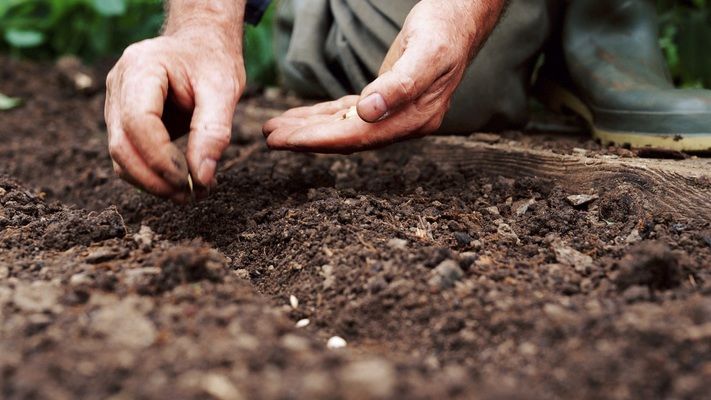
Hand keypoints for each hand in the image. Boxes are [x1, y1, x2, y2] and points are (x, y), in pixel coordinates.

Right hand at [105, 22, 243, 202]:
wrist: (199, 45)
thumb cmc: (212, 61)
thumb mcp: (224, 89)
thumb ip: (214, 132)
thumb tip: (202, 179)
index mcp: (141, 68)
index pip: (138, 122)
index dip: (162, 159)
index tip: (192, 181)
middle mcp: (118, 85)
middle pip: (122, 146)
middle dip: (156, 179)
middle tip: (194, 197)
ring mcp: (114, 104)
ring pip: (121, 158)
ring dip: (154, 184)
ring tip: (193, 193)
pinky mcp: (121, 121)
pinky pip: (129, 157)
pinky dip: (153, 176)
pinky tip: (184, 180)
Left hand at [263, 0, 504, 152]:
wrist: (461, 17)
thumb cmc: (444, 31)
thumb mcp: (426, 52)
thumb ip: (399, 85)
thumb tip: (368, 113)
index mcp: (415, 118)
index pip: (360, 136)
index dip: (321, 140)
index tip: (287, 140)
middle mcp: (404, 123)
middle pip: (348, 138)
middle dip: (307, 138)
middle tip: (270, 137)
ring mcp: (396, 114)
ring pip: (344, 127)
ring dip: (310, 129)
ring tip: (276, 128)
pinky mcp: (386, 100)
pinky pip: (349, 114)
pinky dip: (323, 116)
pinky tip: (301, 117)